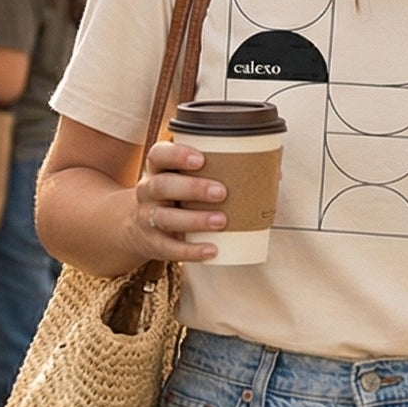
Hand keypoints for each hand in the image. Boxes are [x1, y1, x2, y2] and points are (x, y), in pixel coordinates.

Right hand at [128, 140, 228, 262]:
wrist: (138, 228)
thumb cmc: (175, 197)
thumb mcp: (182, 180)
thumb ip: (215, 171)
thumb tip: (269, 171)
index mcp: (158, 170)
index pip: (158, 155)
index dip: (177, 155)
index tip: (201, 159)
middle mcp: (148, 192)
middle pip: (162, 185)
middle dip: (193, 188)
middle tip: (222, 192)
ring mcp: (147, 218)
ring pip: (165, 217)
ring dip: (195, 219)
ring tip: (221, 221)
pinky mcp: (153, 243)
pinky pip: (169, 248)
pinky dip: (191, 251)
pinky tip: (212, 250)